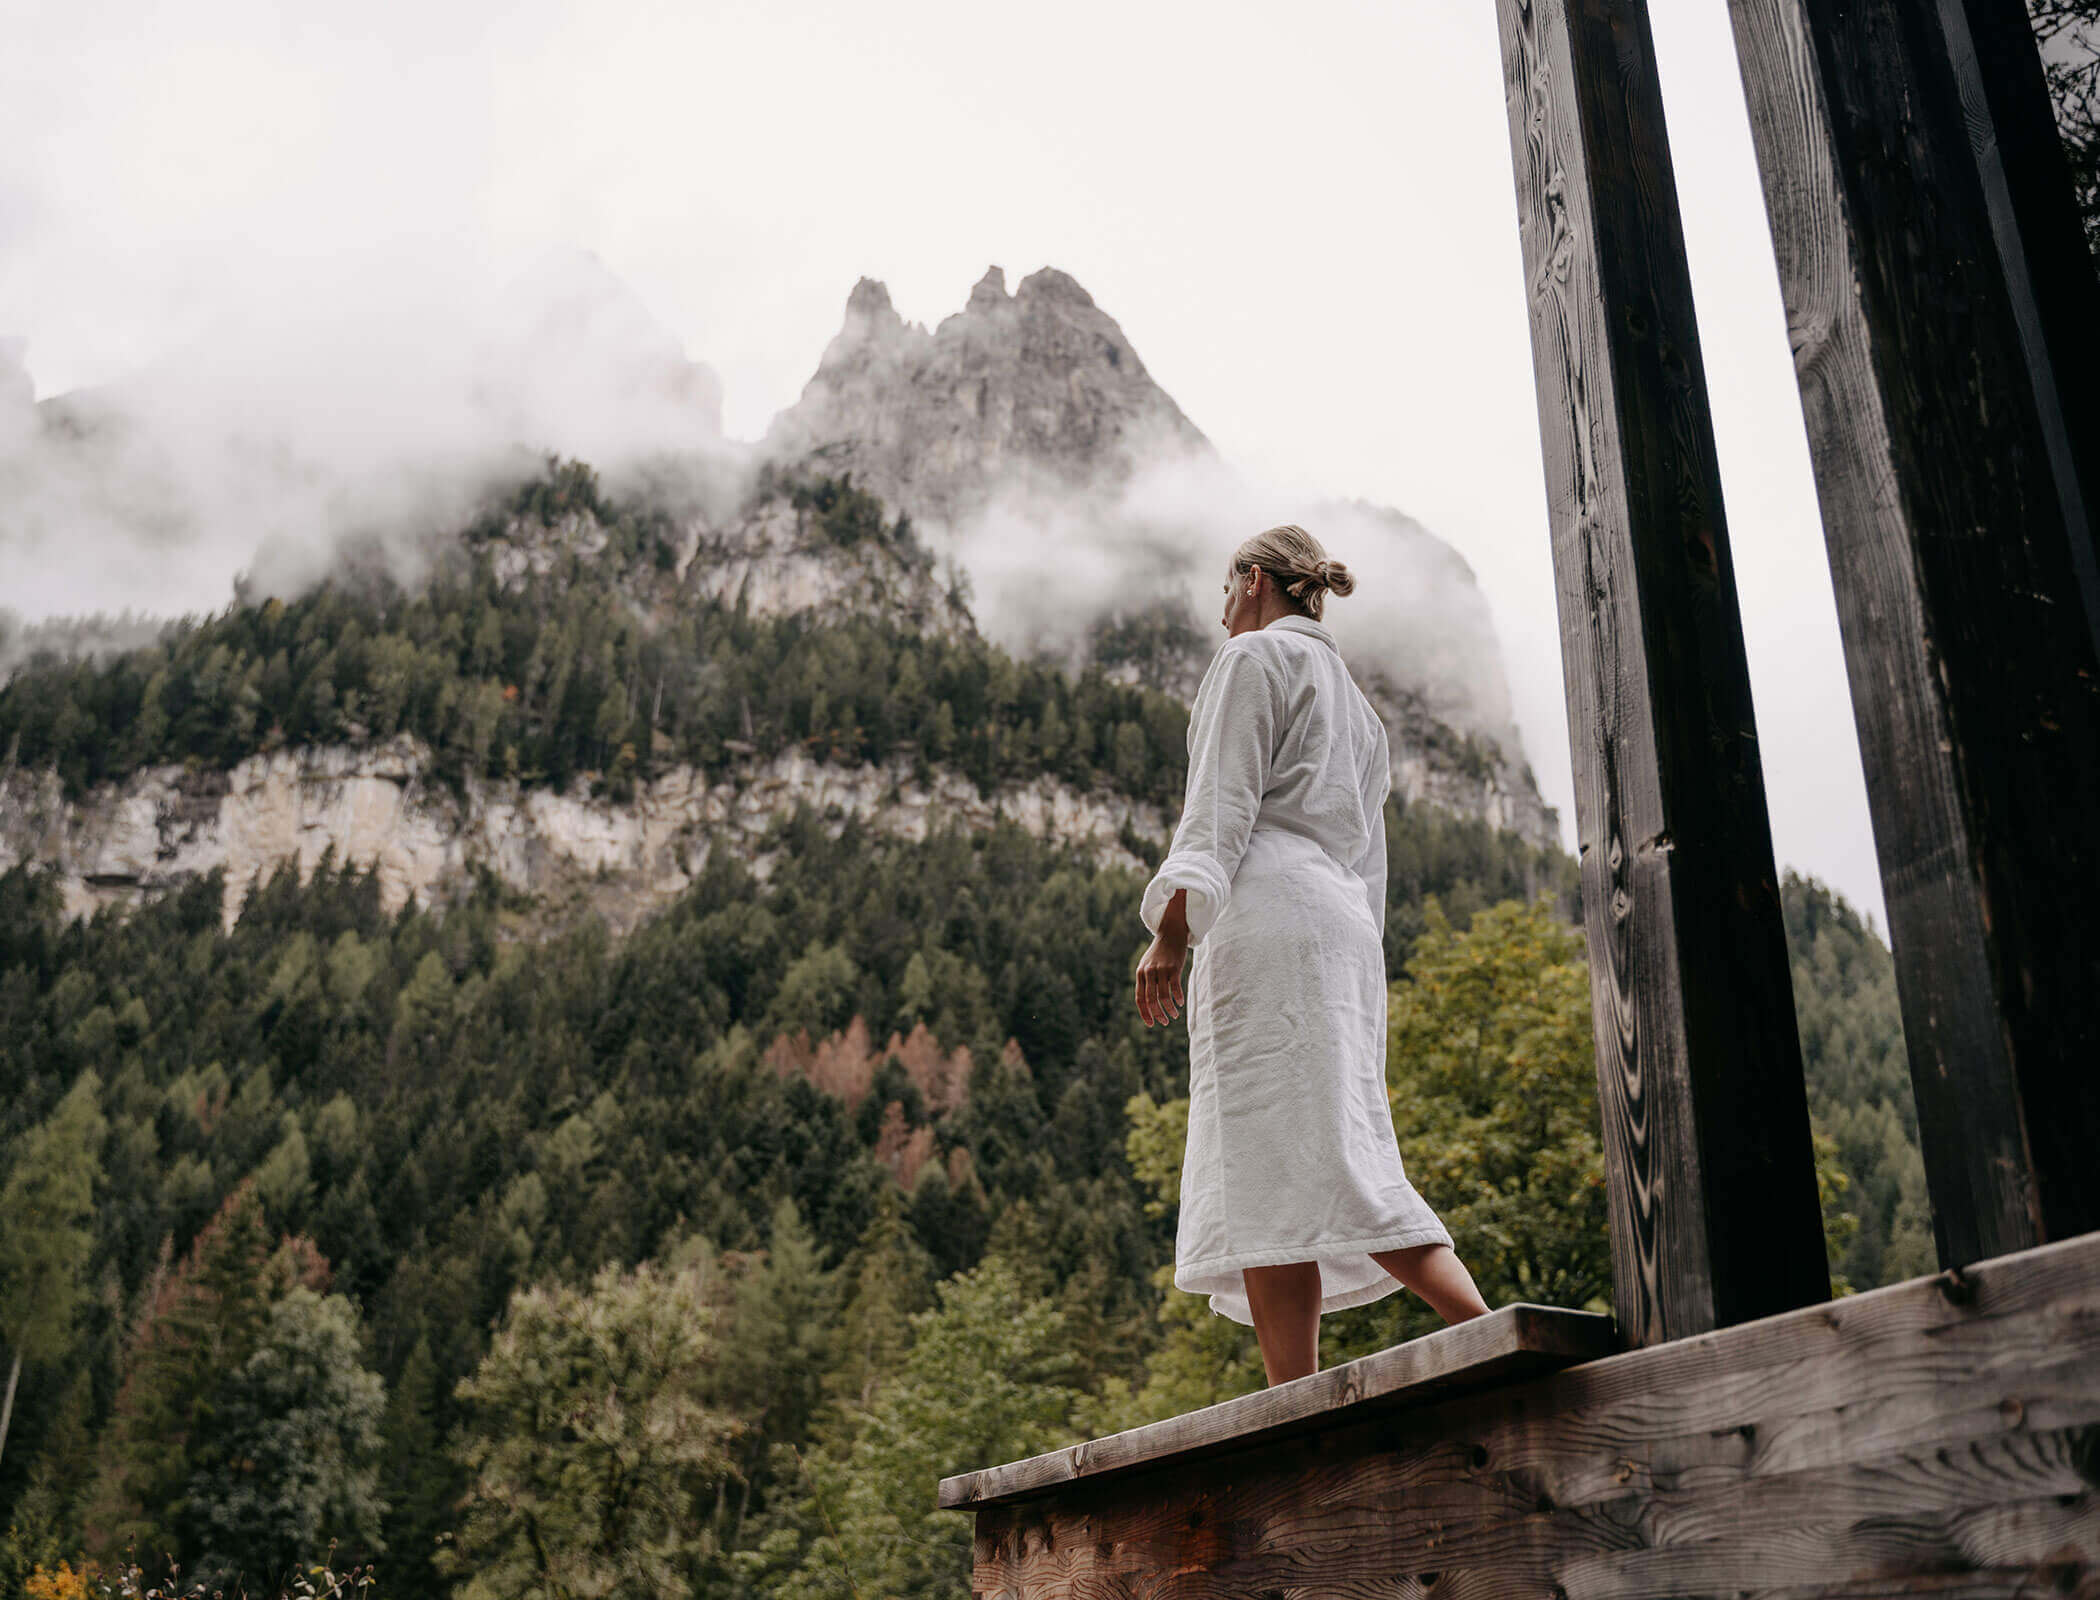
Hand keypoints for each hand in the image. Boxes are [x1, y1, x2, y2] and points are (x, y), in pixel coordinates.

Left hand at [1135, 895, 1189, 1025]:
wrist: (1170, 933)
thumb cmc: (1159, 953)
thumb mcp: (1147, 965)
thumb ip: (1145, 981)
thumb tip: (1147, 1003)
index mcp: (1140, 974)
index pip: (1139, 999)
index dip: (1145, 1013)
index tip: (1150, 1024)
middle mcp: (1149, 973)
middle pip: (1151, 1000)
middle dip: (1157, 1014)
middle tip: (1164, 1022)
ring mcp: (1161, 970)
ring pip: (1164, 997)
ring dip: (1169, 1009)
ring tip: (1174, 1015)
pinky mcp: (1174, 968)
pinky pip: (1175, 988)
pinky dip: (1178, 998)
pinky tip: (1180, 1003)